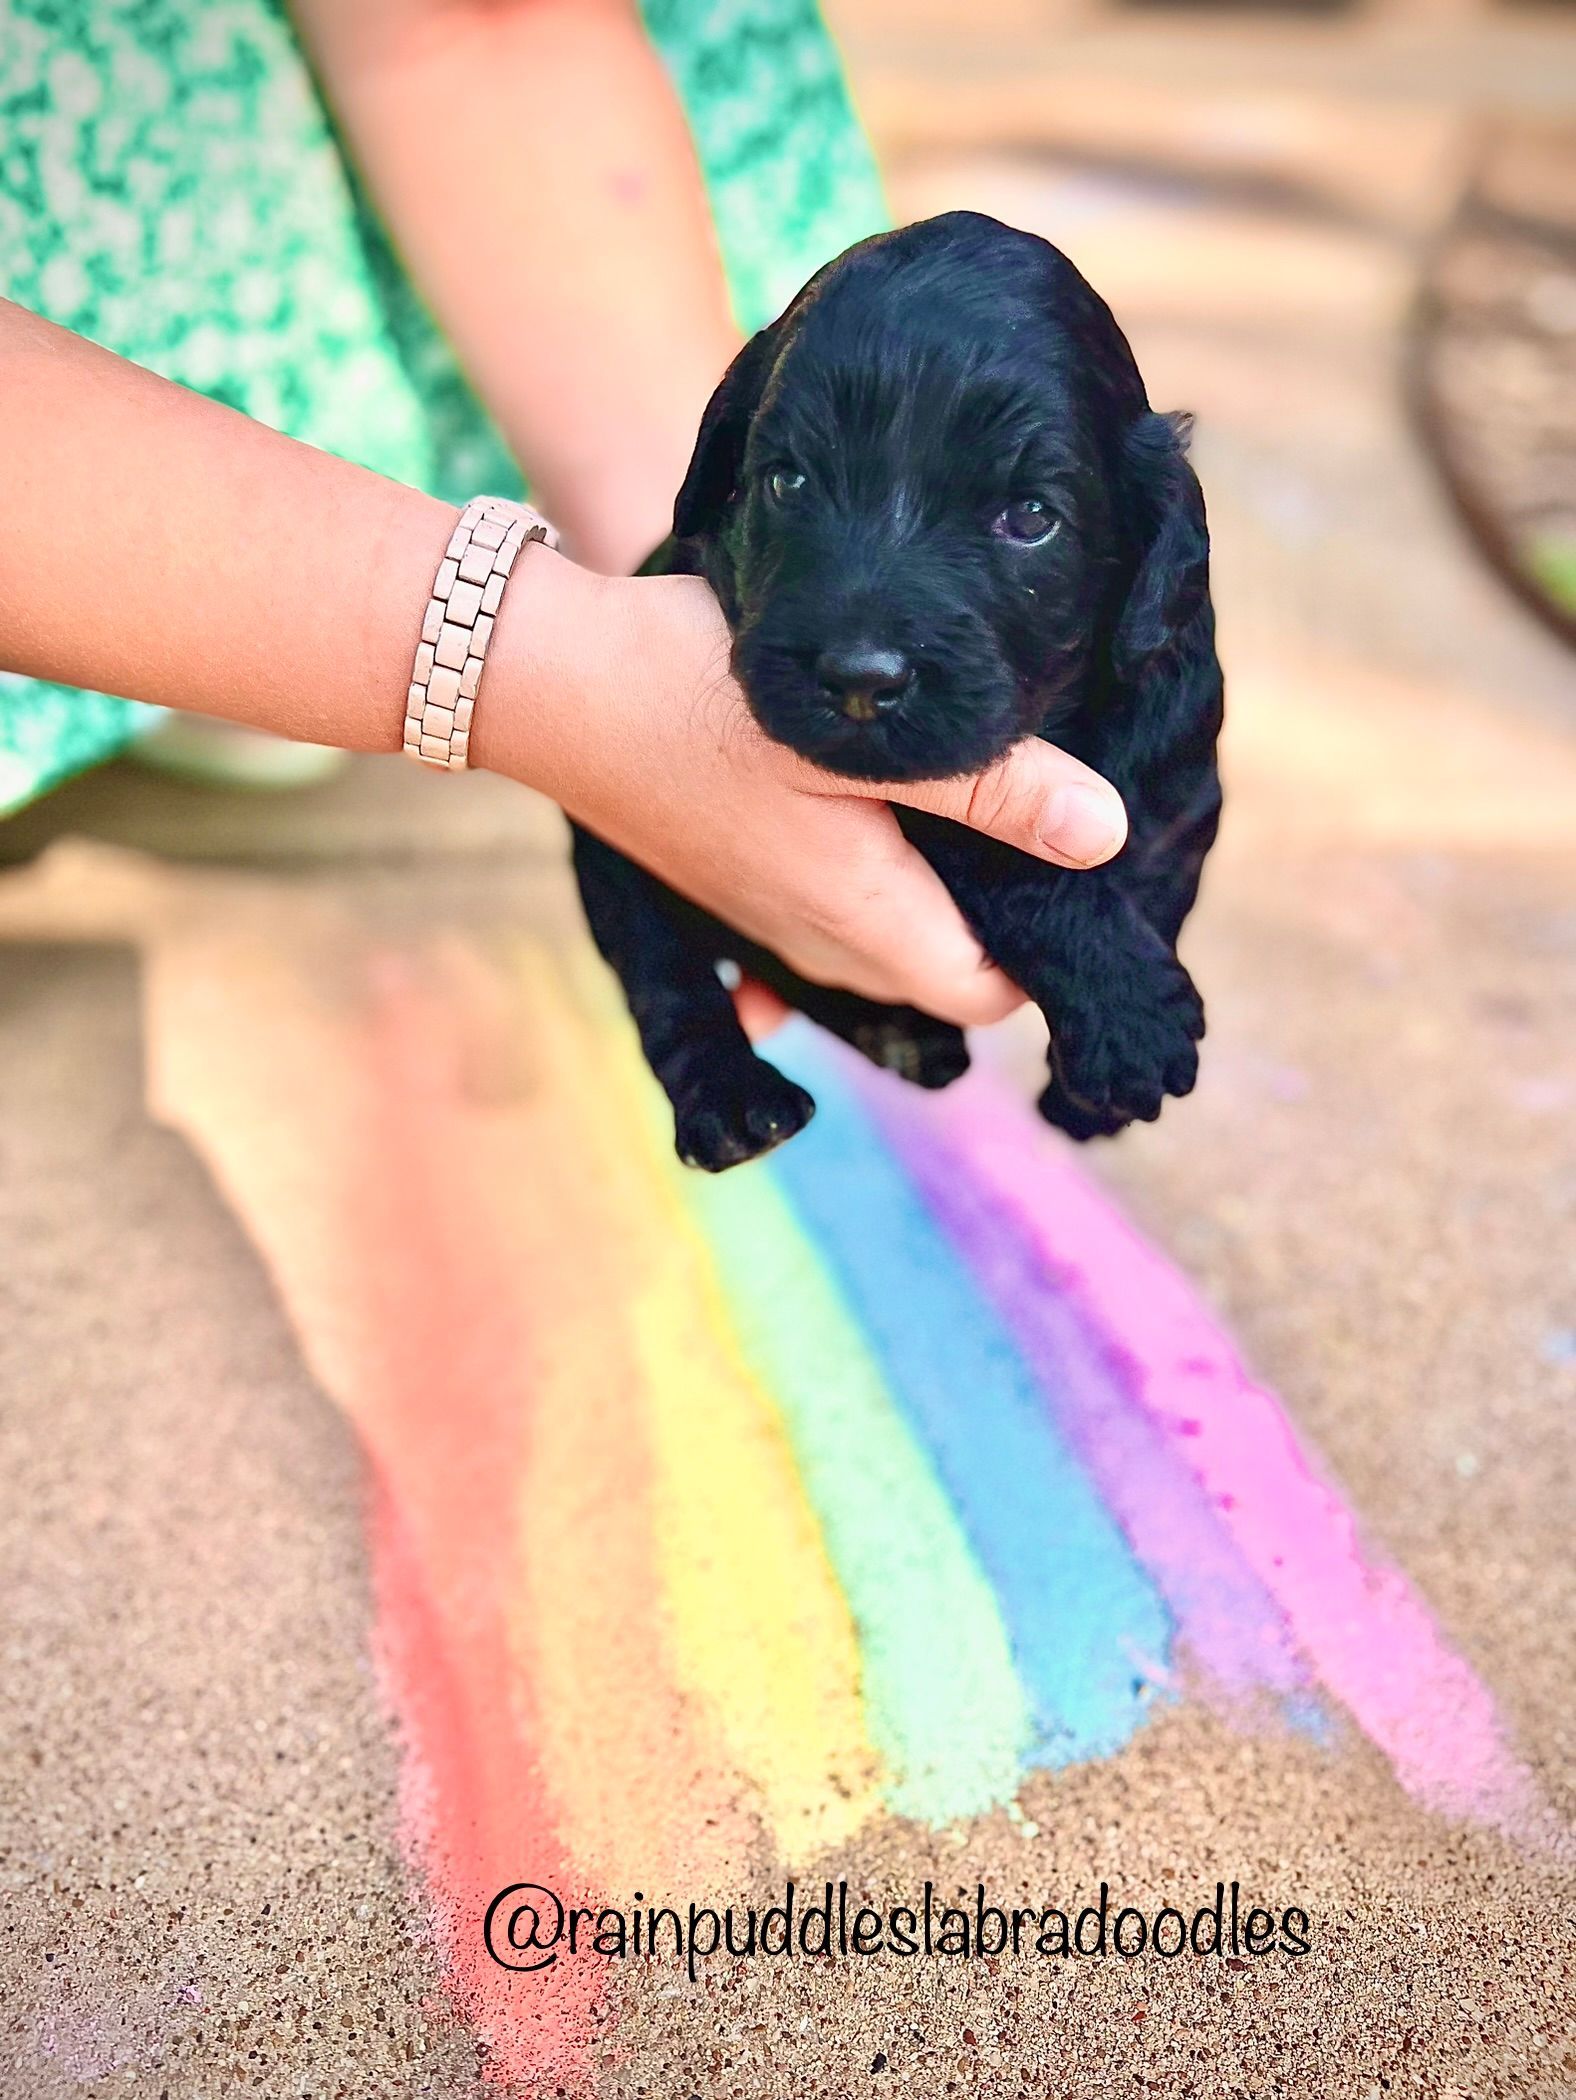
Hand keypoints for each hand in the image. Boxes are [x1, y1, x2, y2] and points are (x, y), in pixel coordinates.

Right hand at [478, 555, 1128, 1027]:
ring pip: (879, 952)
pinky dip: (865, 898)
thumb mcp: (859, 729)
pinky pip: (821, 926)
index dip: (1035, 955)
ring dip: (929, 911)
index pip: (982, 992)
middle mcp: (810, 940)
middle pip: (934, 978)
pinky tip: (873, 831)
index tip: (1061, 876)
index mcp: (855, 913)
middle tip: (1029, 837)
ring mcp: (762, 921)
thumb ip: (991, 787)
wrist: (552, 680)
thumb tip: (1105, 838)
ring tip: (965, 820)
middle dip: (991, 933)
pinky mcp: (730, 888)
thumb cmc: (700, 691)